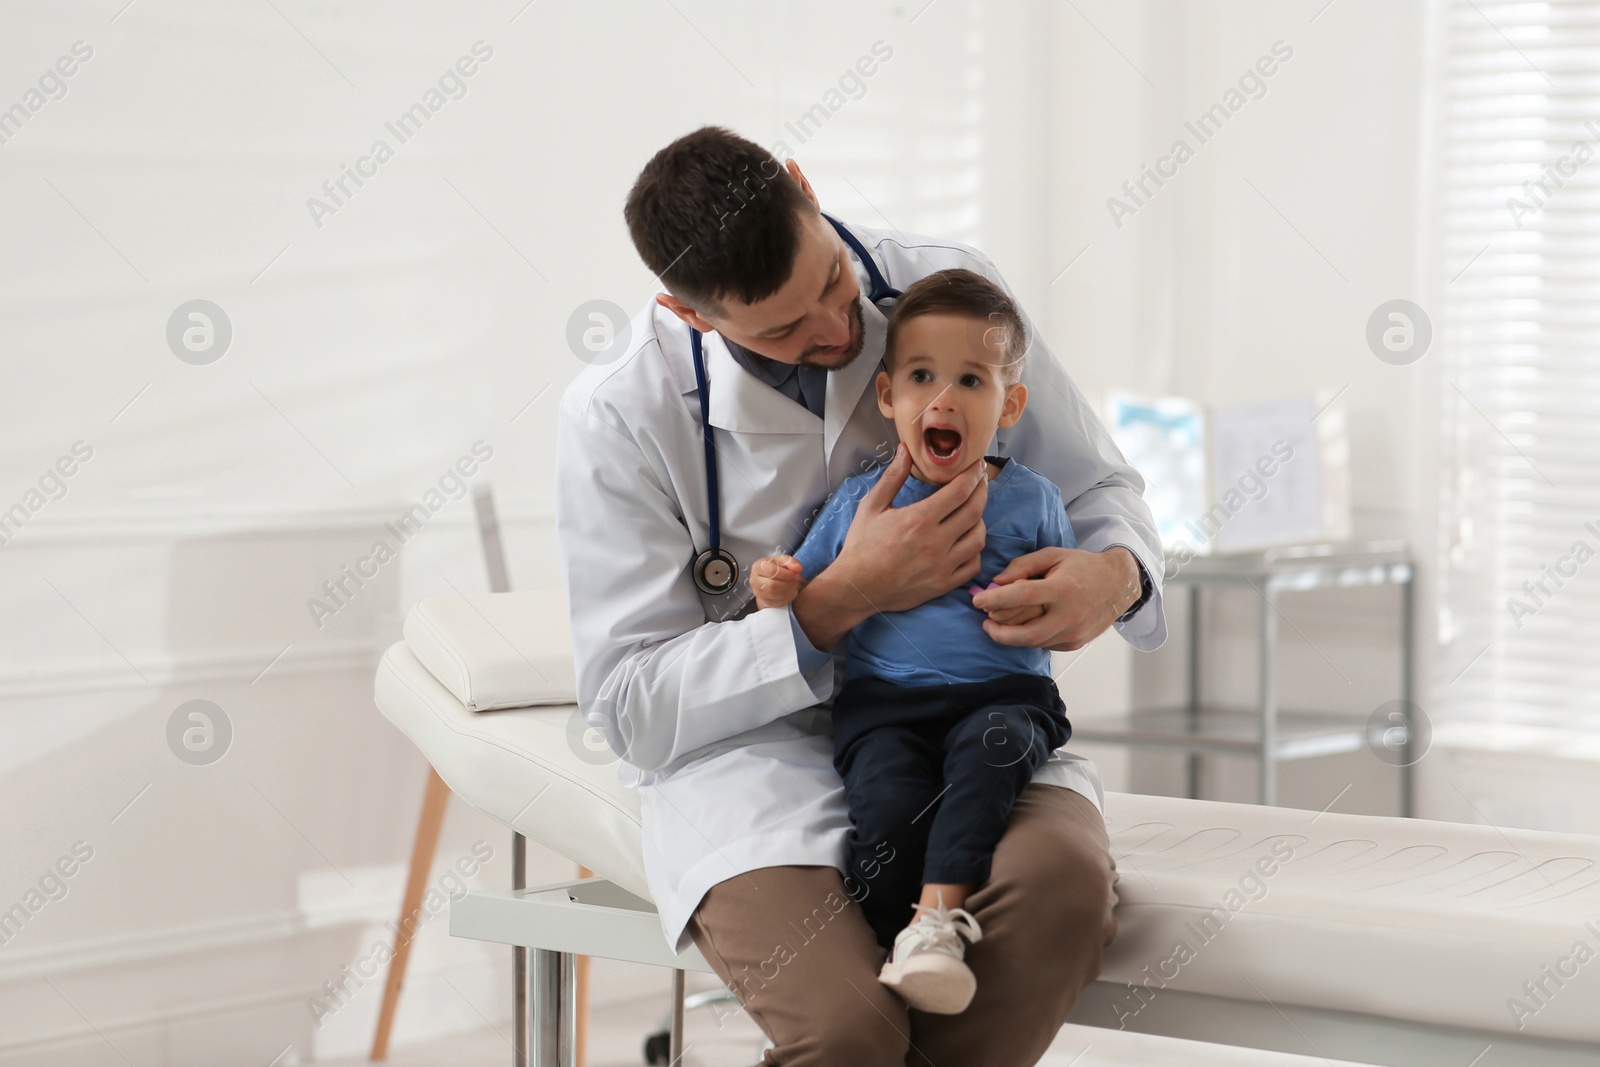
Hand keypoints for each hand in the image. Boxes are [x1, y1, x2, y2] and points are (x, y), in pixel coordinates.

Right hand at [751, 554, 803, 608]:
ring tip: (793, 584)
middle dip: (788, 583)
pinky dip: (788, 597)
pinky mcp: (764, 602)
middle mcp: (754, 580)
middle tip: (795, 579)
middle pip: (773, 585)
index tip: (794, 574)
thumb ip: (791, 561)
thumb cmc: (777, 568)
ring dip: (789, 590)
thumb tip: (798, 568)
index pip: (771, 571)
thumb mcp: (783, 561)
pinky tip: (791, 590)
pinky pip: (779, 602)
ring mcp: (758, 592)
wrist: (771, 579)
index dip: (786, 574)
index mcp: (758, 566)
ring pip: (776, 595)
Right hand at [832, 444, 988, 613]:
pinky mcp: (943, 585)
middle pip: (974, 511)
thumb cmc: (861, 545)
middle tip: (980, 481)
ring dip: (980, 521)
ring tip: (972, 511)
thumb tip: (906, 450)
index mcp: (918, 519)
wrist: (856, 587)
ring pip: (978, 539)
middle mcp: (935, 542)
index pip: (959, 491)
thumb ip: (892, 477)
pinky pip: (973, 566)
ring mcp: (942, 566)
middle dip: (982, 491)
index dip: (973, 475)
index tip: (976, 466)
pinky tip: (966, 542)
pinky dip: (975, 551)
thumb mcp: (872, 506)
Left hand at [971, 546, 1142, 650]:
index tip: (976, 600)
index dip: (995, 599)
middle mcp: (1069, 615)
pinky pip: (1043, 643)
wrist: (1118, 585)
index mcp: (1063, 589)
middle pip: (1024, 633)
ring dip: (1009, 635)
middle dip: (997, 630)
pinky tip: (1020, 626)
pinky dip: (1028, 637)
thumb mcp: (1053, 555)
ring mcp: (1073, 634)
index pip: (1022, 597)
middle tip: (984, 620)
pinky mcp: (1074, 644)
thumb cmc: (1083, 566)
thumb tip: (996, 582)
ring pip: (1032, 641)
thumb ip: (1023, 566)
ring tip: (995, 624)